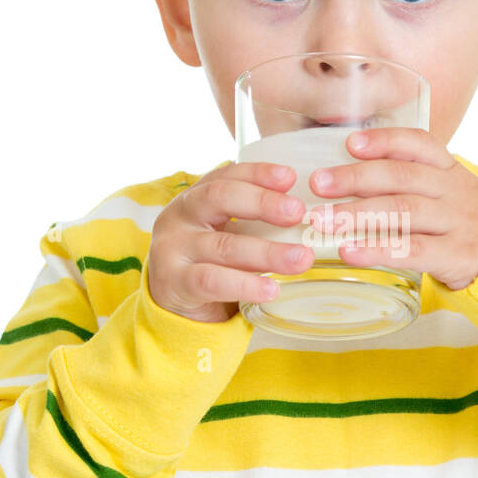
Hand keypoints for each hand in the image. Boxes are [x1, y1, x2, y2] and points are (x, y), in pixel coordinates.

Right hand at [148, 161, 311, 321]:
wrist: (169, 303)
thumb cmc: (208, 261)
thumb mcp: (226, 233)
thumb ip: (254, 221)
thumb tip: (308, 218)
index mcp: (195, 197)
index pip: (227, 175)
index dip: (258, 173)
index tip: (290, 177)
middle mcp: (179, 216)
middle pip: (220, 198)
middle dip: (262, 202)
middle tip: (297, 213)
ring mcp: (172, 248)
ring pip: (224, 245)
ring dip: (267, 252)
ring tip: (301, 258)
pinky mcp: (174, 282)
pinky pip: (213, 281)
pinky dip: (246, 285)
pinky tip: (271, 289)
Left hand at [305, 127, 477, 291]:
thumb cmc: (458, 219)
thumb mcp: (444, 189)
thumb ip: (406, 177)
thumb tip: (343, 171)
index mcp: (447, 169)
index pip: (419, 144)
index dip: (385, 141)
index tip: (350, 142)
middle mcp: (451, 191)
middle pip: (402, 177)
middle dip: (356, 177)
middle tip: (318, 183)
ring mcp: (454, 222)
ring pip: (403, 212)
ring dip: (357, 214)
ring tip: (322, 220)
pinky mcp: (453, 255)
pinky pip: (411, 250)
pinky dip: (377, 250)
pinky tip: (348, 251)